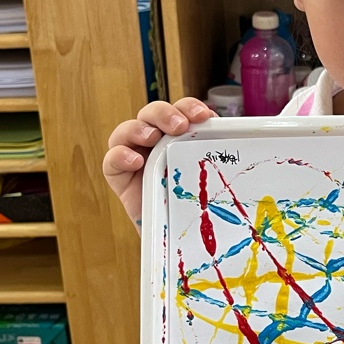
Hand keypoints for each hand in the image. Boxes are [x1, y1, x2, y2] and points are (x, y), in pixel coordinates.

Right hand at [104, 99, 216, 225]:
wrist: (178, 237)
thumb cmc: (194, 205)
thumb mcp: (208, 178)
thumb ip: (214, 157)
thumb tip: (232, 139)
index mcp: (177, 136)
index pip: (179, 111)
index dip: (189, 107)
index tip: (204, 116)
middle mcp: (154, 141)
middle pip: (151, 114)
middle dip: (164, 113)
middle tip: (180, 126)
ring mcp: (134, 156)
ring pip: (126, 130)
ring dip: (139, 128)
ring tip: (152, 137)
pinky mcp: (119, 177)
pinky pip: (111, 160)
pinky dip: (119, 156)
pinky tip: (135, 161)